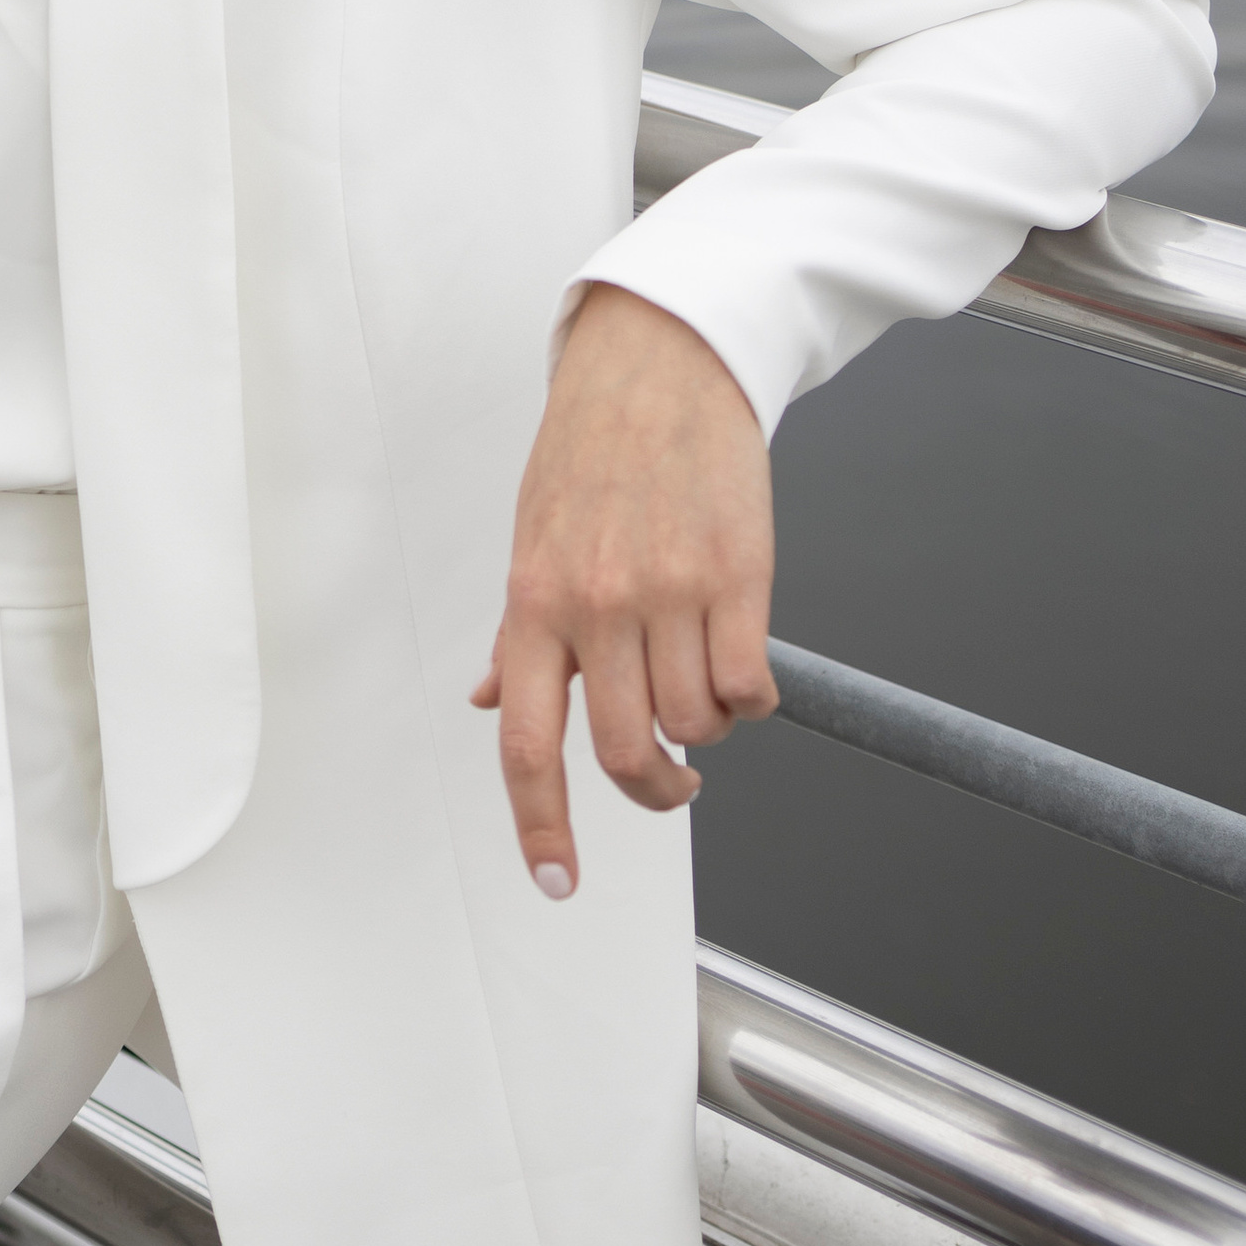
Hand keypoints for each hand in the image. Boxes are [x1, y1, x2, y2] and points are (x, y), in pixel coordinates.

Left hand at [470, 283, 776, 896]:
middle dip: (655, 789)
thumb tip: (492, 702)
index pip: (527, 744)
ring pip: (695, 723)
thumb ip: (522, 634)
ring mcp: (668, 592)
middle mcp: (595, 605)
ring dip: (708, 729)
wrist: (661, 364)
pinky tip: (743, 671)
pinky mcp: (738, 575)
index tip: (558, 882)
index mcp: (533, 603)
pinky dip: (753, 699)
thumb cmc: (591, 447)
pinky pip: (750, 685)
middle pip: (622, 751)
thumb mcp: (532, 537)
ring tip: (707, 688)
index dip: (542, 826)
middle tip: (673, 782)